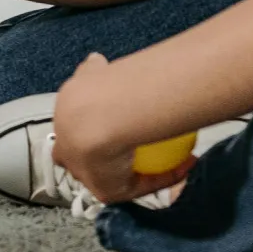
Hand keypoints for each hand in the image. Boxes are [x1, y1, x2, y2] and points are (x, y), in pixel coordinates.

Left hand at [50, 53, 196, 205]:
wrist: (97, 116)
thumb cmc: (94, 92)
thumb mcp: (89, 74)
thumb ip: (92, 70)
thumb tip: (97, 60)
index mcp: (66, 126)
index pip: (74, 134)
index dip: (89, 132)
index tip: (115, 125)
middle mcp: (72, 155)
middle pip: (90, 163)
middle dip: (108, 160)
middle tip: (143, 149)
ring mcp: (88, 176)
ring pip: (118, 177)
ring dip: (144, 171)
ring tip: (175, 158)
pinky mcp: (107, 191)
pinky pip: (141, 186)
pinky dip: (165, 176)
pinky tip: (186, 164)